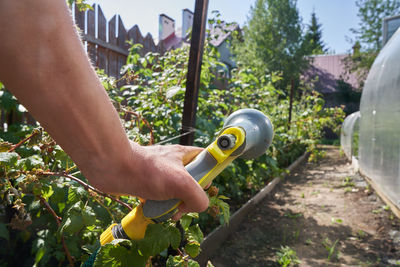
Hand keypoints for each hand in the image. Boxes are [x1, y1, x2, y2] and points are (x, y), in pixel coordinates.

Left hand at [82, 142, 208, 214]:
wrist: (113, 168)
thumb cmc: (147, 171)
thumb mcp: (181, 183)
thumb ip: (198, 196)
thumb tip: (199, 206)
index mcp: (184, 155)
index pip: (206, 160)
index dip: (210, 173)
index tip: (205, 187)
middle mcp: (174, 163)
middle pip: (192, 181)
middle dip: (190, 197)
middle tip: (184, 204)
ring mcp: (160, 174)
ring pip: (176, 192)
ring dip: (174, 205)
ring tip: (168, 210)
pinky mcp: (147, 183)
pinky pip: (160, 197)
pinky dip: (160, 206)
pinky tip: (154, 209)